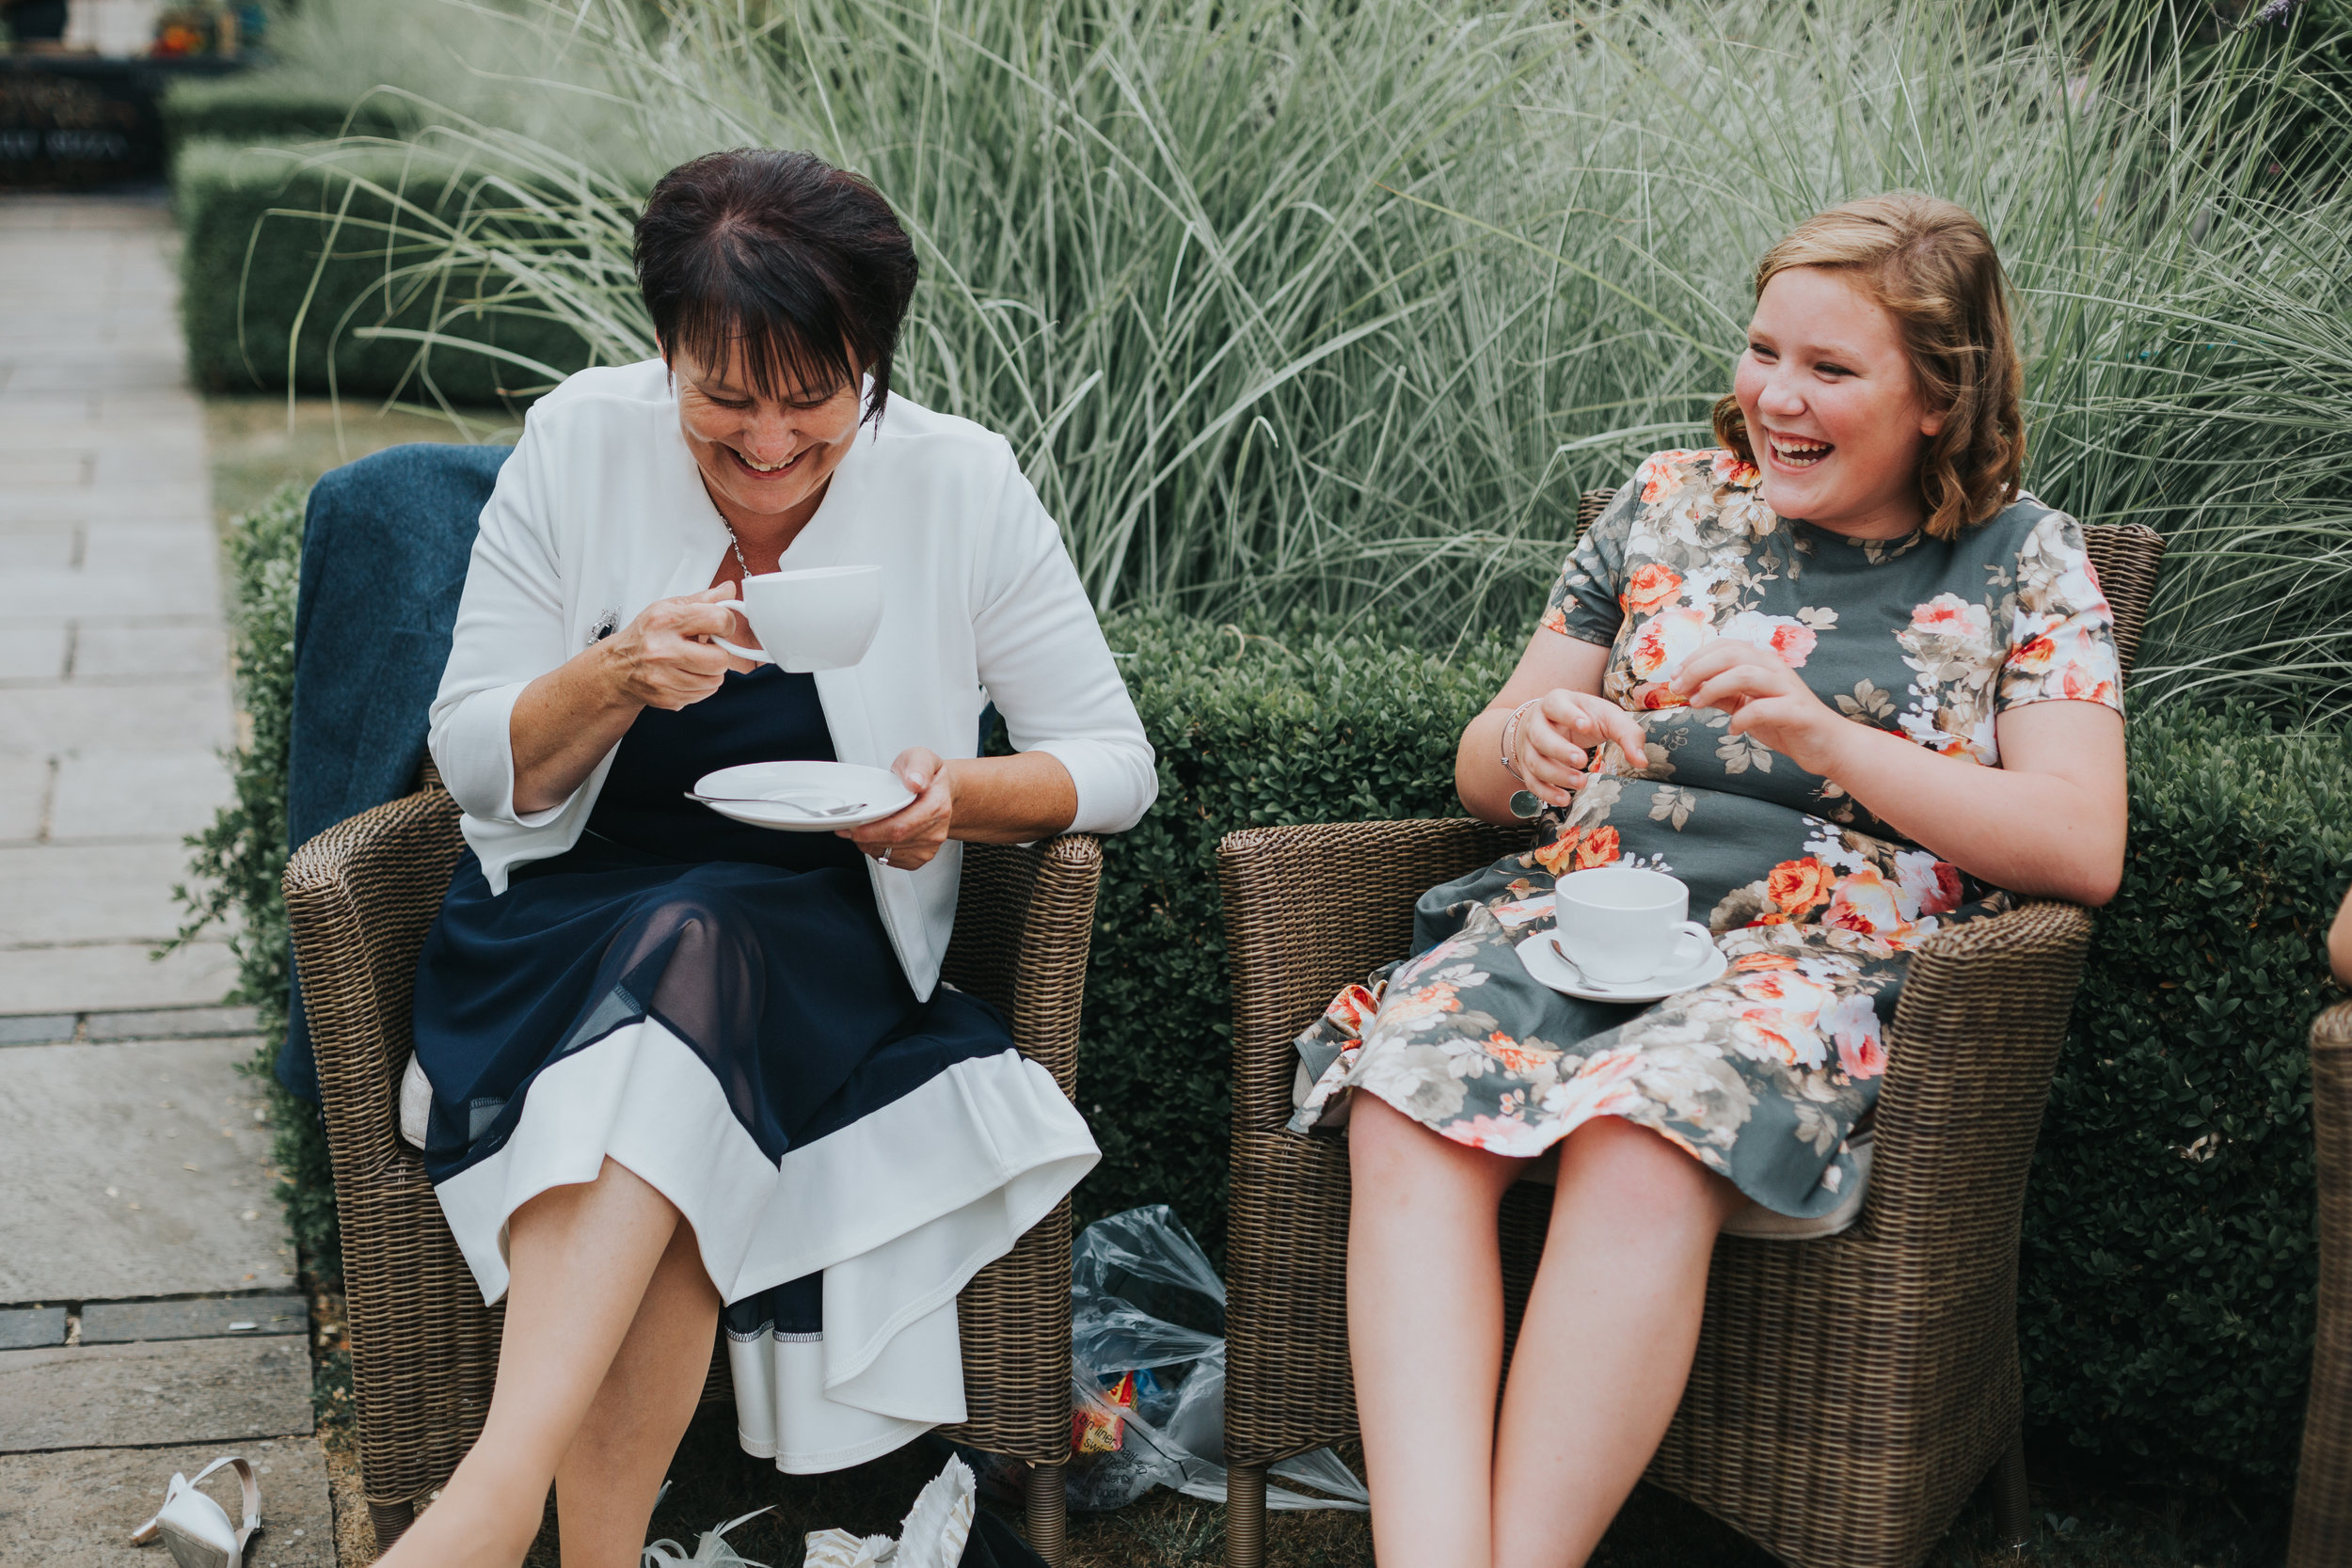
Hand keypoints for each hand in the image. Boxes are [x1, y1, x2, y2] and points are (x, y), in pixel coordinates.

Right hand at [599, 585, 758, 709]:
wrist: (617, 666)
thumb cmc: (645, 635)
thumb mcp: (669, 608)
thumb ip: (702, 600)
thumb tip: (728, 590)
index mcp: (665, 620)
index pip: (717, 620)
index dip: (727, 624)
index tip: (721, 627)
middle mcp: (662, 649)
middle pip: (720, 659)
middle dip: (720, 654)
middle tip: (708, 648)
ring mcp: (663, 677)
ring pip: (715, 680)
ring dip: (711, 671)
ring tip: (695, 661)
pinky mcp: (666, 697)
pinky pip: (703, 694)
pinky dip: (701, 686)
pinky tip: (687, 674)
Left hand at [842, 748, 953, 870]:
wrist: (938, 792)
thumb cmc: (926, 776)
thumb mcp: (920, 758)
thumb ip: (917, 766)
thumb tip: (915, 782)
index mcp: (937, 806)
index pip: (901, 827)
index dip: (872, 830)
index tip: (852, 826)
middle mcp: (936, 831)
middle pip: (893, 842)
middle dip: (864, 837)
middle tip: (847, 826)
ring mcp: (929, 847)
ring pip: (889, 853)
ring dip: (869, 843)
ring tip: (863, 827)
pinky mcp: (920, 858)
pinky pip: (891, 859)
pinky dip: (877, 849)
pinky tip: (876, 835)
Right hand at [1512, 690, 1650, 807]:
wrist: (1550, 725)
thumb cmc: (1584, 719)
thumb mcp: (1606, 717)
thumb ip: (1626, 733)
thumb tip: (1641, 762)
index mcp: (1555, 702)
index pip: (1556, 705)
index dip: (1569, 715)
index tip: (1587, 725)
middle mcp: (1536, 723)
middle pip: (1540, 737)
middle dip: (1560, 750)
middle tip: (1582, 761)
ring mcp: (1528, 746)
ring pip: (1534, 762)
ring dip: (1556, 775)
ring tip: (1581, 783)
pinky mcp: (1527, 767)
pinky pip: (1532, 782)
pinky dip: (1547, 793)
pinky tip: (1565, 799)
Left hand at [1671, 640, 1842, 772]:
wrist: (1827, 744)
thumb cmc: (1784, 723)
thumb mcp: (1746, 705)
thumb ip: (1723, 695)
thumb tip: (1690, 688)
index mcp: (1763, 663)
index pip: (1726, 646)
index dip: (1696, 657)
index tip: (1675, 676)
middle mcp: (1775, 669)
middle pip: (1732, 655)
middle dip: (1698, 668)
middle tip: (1679, 688)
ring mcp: (1788, 688)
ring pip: (1746, 674)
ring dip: (1714, 688)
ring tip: (1698, 705)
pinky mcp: (1797, 712)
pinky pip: (1763, 708)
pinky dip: (1742, 718)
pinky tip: (1732, 729)